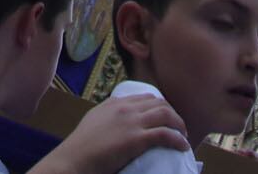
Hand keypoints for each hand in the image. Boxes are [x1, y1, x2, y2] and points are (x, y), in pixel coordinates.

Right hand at [44, 94, 187, 173]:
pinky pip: (165, 134)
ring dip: (179, 124)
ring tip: (183, 135)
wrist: (74, 160)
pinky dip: (178, 139)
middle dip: (173, 113)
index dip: (161, 106)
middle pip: (158, 103)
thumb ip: (108, 118)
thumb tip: (120, 124)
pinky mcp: (136, 139)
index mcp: (114, 103)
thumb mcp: (94, 122)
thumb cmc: (81, 148)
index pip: (145, 97)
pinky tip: (183, 146)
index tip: (166, 118)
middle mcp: (125, 108)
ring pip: (165, 114)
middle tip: (178, 127)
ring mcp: (131, 122)